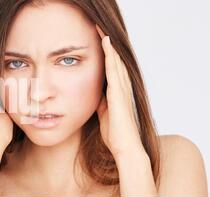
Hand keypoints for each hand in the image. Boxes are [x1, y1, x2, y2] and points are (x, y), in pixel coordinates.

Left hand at [95, 25, 145, 157]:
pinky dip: (110, 56)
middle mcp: (122, 88)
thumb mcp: (103, 113)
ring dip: (109, 46)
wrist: (124, 147)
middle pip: (115, 61)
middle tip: (100, 29)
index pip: (111, 69)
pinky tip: (106, 44)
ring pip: (115, 62)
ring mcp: (121, 90)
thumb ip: (100, 102)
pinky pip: (113, 70)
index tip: (98, 41)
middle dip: (108, 46)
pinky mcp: (118, 93)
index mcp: (117, 92)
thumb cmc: (114, 133)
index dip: (106, 54)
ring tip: (101, 30)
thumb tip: (93, 95)